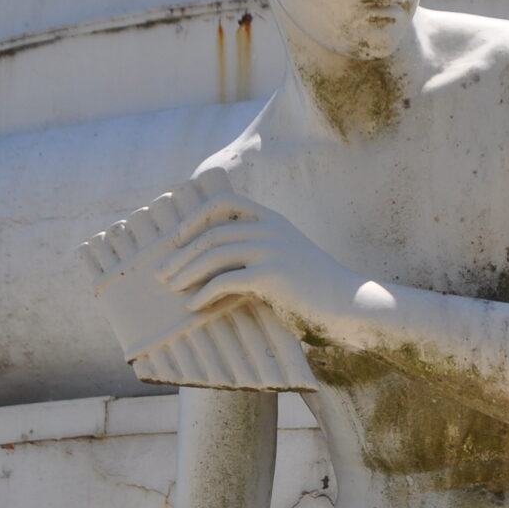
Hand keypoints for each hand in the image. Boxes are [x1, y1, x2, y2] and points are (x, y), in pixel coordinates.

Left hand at [156, 194, 362, 339]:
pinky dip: (203, 293)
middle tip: (162, 272)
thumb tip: (213, 265)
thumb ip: (255, 252)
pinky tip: (192, 306)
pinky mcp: (271, 275)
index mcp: (271, 219)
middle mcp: (269, 228)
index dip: (194, 216)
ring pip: (213, 254)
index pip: (223, 202)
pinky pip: (225, 281)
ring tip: (172, 288)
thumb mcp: (284, 259)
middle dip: (181, 252)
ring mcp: (271, 249)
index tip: (175, 238)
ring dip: (186, 272)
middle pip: (211, 231)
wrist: (347, 304)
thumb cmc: (313, 288)